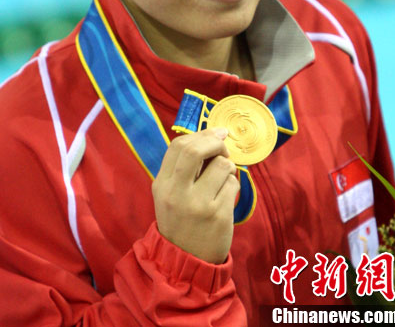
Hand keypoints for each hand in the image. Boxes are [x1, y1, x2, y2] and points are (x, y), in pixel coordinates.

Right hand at [152, 128, 238, 263]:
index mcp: (162, 184)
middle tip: (224, 147)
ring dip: (228, 167)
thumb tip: (210, 136)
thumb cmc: (181, 220)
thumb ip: (183, 168)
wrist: (185, 261)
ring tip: (223, 179)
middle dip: (215, 142)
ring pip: (221, 165)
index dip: (200, 134)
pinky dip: (232, 185)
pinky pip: (232, 184)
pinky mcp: (217, 215)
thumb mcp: (170, 194)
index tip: (215, 133)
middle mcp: (176, 192)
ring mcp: (197, 204)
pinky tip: (226, 196)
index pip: (178, 146)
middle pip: (196, 150)